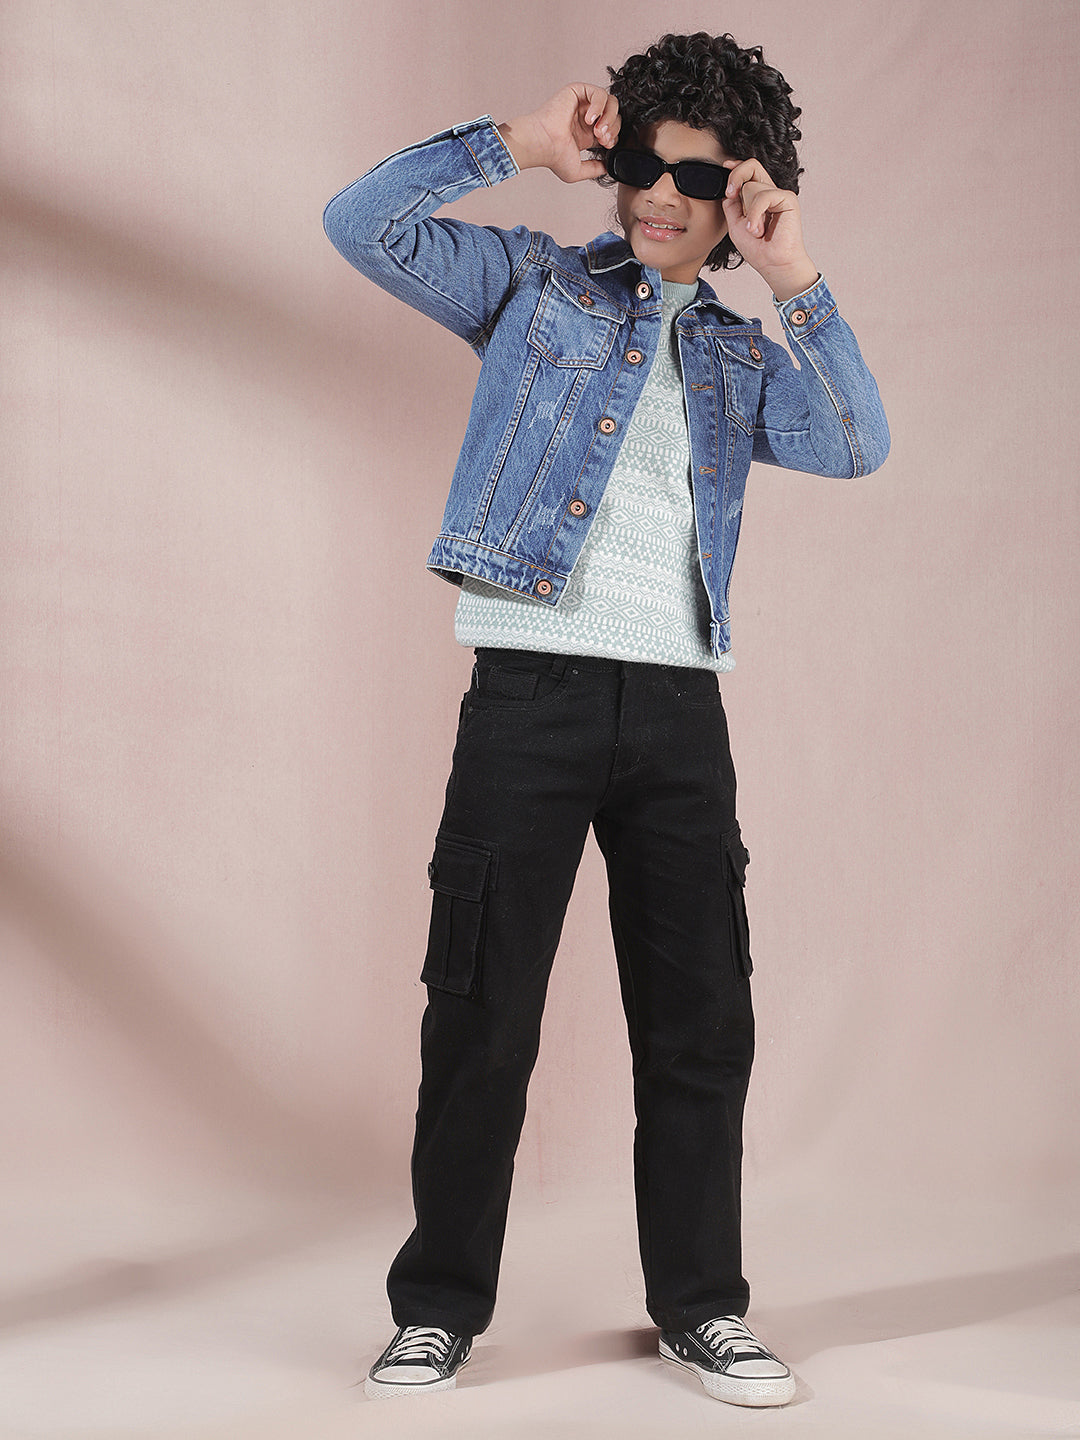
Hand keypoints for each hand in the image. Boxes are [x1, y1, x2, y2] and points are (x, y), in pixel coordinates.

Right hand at [498, 84, 619, 182]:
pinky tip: (589, 119)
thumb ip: (594, 169)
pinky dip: (599, 106)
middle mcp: (585, 118)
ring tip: (597, 130)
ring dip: (609, 117)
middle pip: (614, 115)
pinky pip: (599, 93)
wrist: (543, 144)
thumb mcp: (577, 171)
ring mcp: (582, 104)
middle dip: (613, 128)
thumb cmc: (552, 156)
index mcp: (586, 134)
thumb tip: (607, 167)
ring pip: (610, 102)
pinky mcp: (578, 92)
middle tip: (602, 138)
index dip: (613, 136)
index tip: (605, 145)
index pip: (611, 129)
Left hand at [722, 159, 819, 300]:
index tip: (725, 166)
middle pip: (752, 167)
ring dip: (748, 212)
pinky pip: (764, 195)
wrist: (774, 264)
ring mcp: (779, 195)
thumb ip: (732, 206)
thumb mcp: (735, 225)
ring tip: (755, 231)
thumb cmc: (758, 250)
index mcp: (758, 198)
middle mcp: (769, 193)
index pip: (749, 172)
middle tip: (730, 194)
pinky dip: (756, 213)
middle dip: (736, 176)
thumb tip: (728, 191)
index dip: (737, 167)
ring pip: (753, 186)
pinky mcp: (787, 198)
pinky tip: (758, 229)